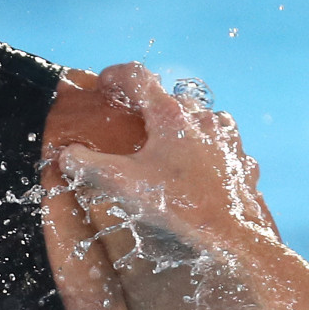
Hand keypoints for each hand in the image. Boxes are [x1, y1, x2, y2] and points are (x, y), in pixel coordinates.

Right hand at [61, 62, 308, 309]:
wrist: (231, 234)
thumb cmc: (177, 204)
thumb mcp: (124, 185)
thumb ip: (89, 166)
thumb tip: (68, 154)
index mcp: (169, 115)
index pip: (138, 76)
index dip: (116, 75)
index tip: (104, 84)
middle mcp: (200, 117)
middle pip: (169, 97)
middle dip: (148, 105)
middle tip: (133, 123)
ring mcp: (225, 136)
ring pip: (201, 116)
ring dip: (183, 123)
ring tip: (170, 144)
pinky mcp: (240, 158)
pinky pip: (223, 141)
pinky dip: (210, 146)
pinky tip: (204, 164)